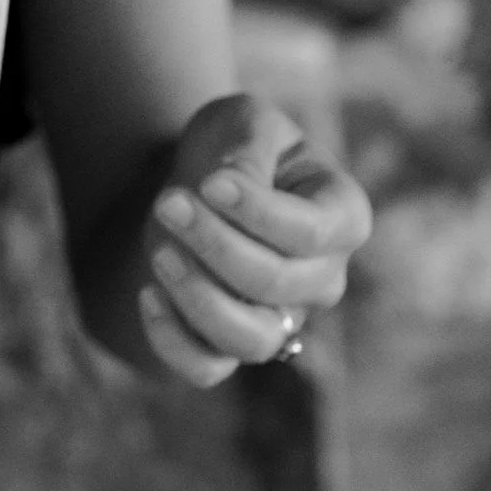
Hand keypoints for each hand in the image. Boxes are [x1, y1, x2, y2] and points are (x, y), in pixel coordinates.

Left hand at [135, 92, 373, 385]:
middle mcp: (321, 278)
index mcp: (343, 217)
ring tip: (159, 250)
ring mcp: (281, 318)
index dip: (257, 212)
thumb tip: (229, 188)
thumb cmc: (234, 149)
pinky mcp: (230, 343)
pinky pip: (208, 368)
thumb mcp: (245, 123)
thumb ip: (247, 149)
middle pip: (277, 283)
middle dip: (215, 244)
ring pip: (251, 339)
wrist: (194, 188)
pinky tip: (148, 294)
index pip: (312, 233)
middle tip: (167, 202)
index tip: (207, 183)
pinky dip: (174, 342)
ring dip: (198, 297)